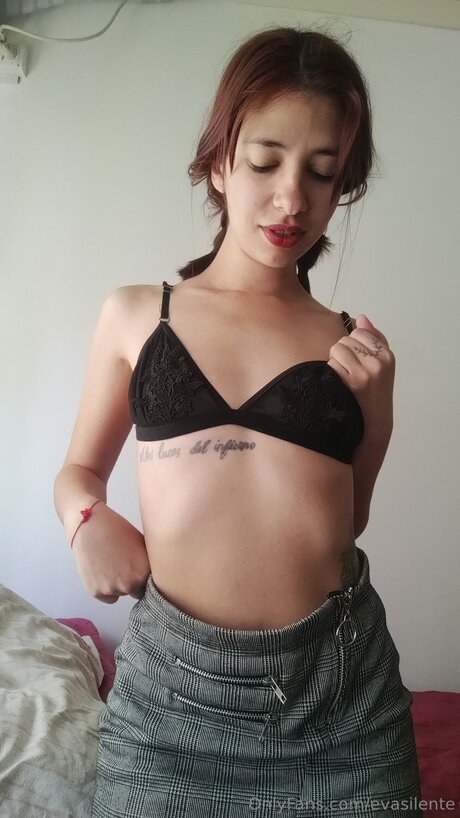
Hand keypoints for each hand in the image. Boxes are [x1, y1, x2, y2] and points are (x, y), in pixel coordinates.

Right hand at [71, 503, 150, 603]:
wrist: (90, 526)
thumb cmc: (118, 530)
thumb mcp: (142, 543)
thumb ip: (149, 562)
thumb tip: (158, 572)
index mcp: (144, 572)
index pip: (152, 585)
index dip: (146, 576)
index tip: (140, 569)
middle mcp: (129, 585)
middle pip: (137, 591)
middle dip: (133, 582)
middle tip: (125, 566)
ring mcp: (111, 589)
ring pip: (121, 593)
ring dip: (119, 584)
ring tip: (111, 564)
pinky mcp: (95, 592)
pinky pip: (108, 597)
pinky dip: (106, 588)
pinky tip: (103, 571)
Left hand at [327, 314, 394, 428]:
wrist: (373, 422)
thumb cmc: (375, 391)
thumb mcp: (382, 364)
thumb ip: (373, 339)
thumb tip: (361, 317)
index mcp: (387, 355)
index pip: (359, 332)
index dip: (353, 344)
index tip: (358, 359)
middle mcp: (379, 362)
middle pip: (345, 340)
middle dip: (343, 352)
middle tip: (350, 370)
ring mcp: (366, 372)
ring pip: (337, 349)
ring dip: (335, 361)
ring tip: (344, 374)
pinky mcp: (352, 383)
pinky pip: (332, 364)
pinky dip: (331, 372)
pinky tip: (340, 383)